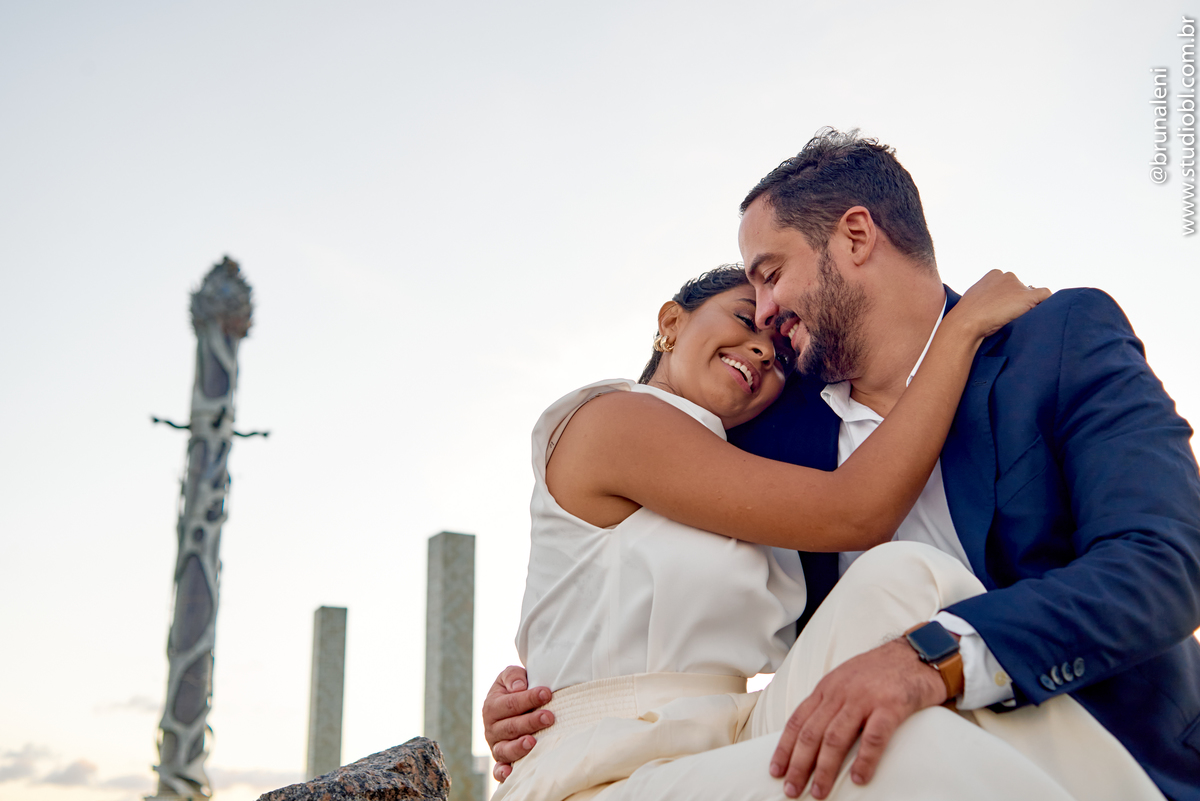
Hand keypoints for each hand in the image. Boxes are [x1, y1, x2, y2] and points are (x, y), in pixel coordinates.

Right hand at [482, 666, 554, 781]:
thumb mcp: (510, 676)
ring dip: (519, 747)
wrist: (512, 706)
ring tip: (533, 742)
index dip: (528, 698)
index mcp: (492, 707)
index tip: (547, 694)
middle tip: (549, 717)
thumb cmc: (515, 690)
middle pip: (509, 727)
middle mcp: (491, 728)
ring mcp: (496, 746)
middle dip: (530, 722)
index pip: (510, 704)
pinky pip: (498, 771)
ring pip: (504, 749)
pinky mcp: (501, 761)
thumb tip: (519, 687)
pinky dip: (502, 773)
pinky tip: (511, 773)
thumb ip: (513, 676)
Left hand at [770, 639, 944, 798]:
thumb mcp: (845, 681)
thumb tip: (811, 736)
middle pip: (812, 733)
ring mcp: (865, 699)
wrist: (916, 653)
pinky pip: (874, 737)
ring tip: (818, 792)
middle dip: (798, 764)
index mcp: (827, 689)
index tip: (775, 770)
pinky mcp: (891, 705)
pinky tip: (858, 778)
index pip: (798, 721)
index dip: (784, 747)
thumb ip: (829, 704)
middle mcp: (840, 693)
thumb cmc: (880, 672)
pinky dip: (864, 760)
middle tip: (791, 789)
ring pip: (836, 737)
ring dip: (824, 768)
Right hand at [948, 270, 1050, 338]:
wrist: (966, 322)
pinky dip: (1046, 304)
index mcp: (994, 274)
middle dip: (1017, 301)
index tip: (1001, 310)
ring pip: (1032, 294)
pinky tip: (1037, 314)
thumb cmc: (967, 316)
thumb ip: (987, 297)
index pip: (1010, 284)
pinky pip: (1045, 296)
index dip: (1008, 298)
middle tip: (1008, 317)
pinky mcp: (1027, 296)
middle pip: (1021, 288)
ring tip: (1017, 319)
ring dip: (1027, 305)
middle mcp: (1007, 276)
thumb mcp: (974, 300)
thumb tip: (993, 306)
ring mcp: (1018, 285)